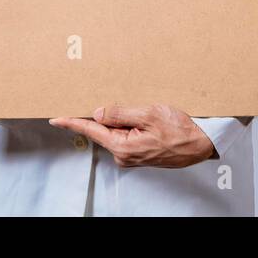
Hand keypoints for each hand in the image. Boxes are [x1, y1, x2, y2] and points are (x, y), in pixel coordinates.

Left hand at [48, 104, 216, 167]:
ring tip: (142, 111)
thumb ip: (120, 113)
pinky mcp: (139, 154)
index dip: (73, 122)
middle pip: (103, 130)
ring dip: (122, 119)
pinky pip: (125, 136)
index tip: (56, 118)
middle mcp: (124, 155)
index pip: (91, 130)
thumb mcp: (149, 114)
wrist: (201, 145)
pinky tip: (143, 118)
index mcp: (123, 146)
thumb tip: (98, 113)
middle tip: (117, 101)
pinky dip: (129, 125)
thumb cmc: (180, 130)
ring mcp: (131, 156)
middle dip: (106, 115)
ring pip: (116, 132)